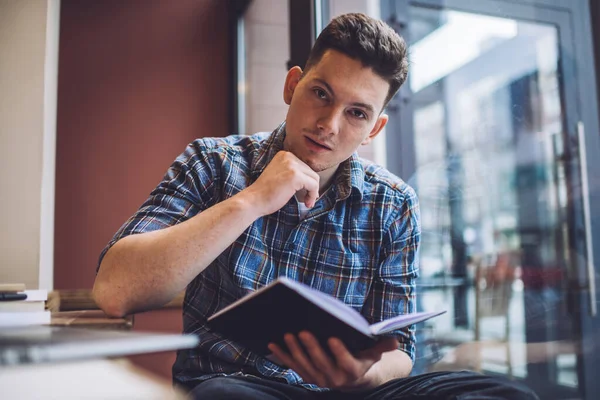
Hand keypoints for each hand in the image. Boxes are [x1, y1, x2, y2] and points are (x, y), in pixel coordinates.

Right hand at [242, 151, 319, 215]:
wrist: (254, 200)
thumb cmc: (265, 193)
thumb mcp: (280, 176)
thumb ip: (293, 173)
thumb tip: (312, 181)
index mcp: (284, 155)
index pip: (304, 167)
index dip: (307, 182)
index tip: (305, 193)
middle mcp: (288, 156)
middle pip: (311, 172)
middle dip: (311, 187)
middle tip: (307, 200)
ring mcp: (292, 165)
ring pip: (314, 178)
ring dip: (313, 192)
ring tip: (306, 202)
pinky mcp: (296, 176)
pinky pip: (314, 185)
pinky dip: (313, 195)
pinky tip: (307, 203)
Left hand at [268, 332, 398, 390]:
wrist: (354, 382)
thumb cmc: (363, 360)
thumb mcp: (374, 354)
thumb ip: (382, 346)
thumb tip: (396, 340)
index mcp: (352, 371)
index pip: (346, 362)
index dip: (339, 351)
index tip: (333, 338)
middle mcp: (334, 379)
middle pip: (321, 362)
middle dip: (311, 347)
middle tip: (302, 331)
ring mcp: (318, 378)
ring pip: (304, 364)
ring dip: (294, 350)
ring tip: (287, 334)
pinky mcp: (306, 376)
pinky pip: (292, 365)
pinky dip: (282, 355)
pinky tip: (272, 343)